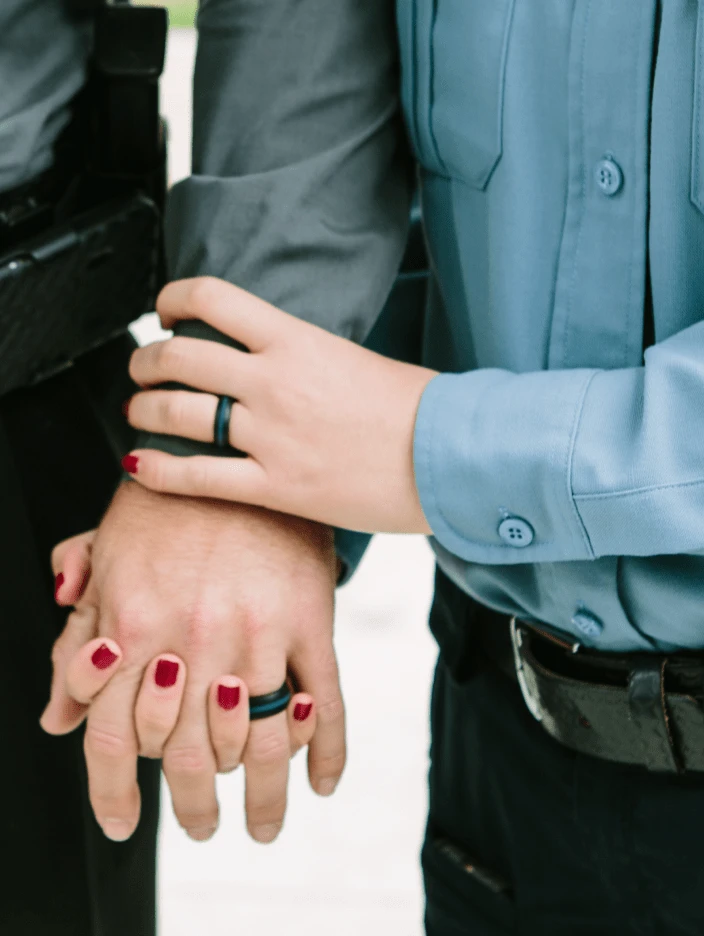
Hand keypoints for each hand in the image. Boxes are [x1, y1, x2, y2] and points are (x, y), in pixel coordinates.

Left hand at [40, 482, 343, 843]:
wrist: (228, 447)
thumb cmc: (161, 507)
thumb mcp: (104, 564)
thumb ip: (79, 644)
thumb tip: (59, 719)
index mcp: (133, 627)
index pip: (113, 738)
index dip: (112, 793)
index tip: (121, 825)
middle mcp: (194, 641)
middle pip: (188, 755)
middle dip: (192, 808)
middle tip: (203, 829)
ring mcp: (259, 634)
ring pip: (261, 744)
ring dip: (263, 800)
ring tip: (262, 825)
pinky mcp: (312, 620)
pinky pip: (328, 704)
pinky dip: (328, 753)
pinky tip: (323, 784)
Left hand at [123, 276, 436, 533]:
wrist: (446, 458)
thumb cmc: (416, 409)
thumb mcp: (354, 359)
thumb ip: (302, 355)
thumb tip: (268, 358)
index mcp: (297, 341)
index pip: (212, 299)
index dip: (173, 298)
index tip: (166, 311)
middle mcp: (274, 382)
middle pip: (178, 357)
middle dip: (145, 360)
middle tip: (141, 368)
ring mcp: (271, 436)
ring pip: (175, 414)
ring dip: (144, 409)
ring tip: (140, 411)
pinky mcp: (276, 486)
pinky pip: (197, 477)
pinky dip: (158, 470)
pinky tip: (139, 465)